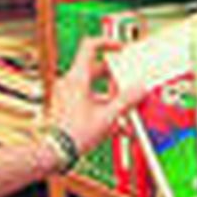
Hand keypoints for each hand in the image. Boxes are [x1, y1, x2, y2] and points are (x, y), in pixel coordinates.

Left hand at [46, 35, 146, 157]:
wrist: (56, 152)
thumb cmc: (75, 134)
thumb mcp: (108, 116)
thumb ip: (127, 100)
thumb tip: (140, 88)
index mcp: (77, 78)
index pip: (90, 46)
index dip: (108, 43)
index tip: (121, 49)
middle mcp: (70, 82)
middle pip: (97, 70)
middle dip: (116, 78)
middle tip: (130, 82)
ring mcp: (67, 94)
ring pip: (94, 88)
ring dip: (111, 98)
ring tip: (125, 111)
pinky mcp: (67, 106)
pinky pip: (88, 100)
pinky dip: (102, 107)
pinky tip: (115, 124)